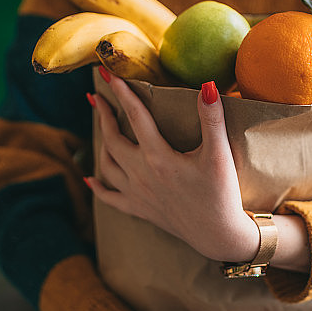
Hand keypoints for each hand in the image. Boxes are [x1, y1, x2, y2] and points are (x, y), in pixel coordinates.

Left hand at [86, 67, 258, 262]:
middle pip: (113, 140)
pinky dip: (98, 186)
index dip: (122, 93)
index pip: (135, 116)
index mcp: (158, 157)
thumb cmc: (221, 194)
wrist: (219, 236)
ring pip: (108, 165)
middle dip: (103, 116)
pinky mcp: (140, 210)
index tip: (108, 74)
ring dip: (101, 143)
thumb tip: (208, 86)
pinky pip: (110, 198)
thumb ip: (212, 119)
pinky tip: (90, 178)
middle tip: (96, 97)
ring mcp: (137, 194)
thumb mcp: (219, 155)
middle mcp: (141, 174)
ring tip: (101, 127)